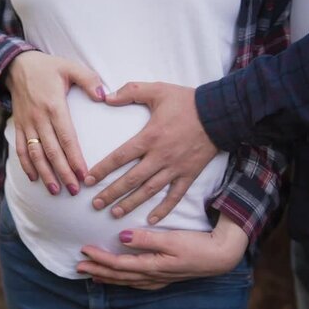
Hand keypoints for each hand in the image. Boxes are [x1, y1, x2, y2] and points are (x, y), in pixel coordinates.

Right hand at [6, 51, 104, 195]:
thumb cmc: (49, 67)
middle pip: (52, 150)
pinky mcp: (19, 125)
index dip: (74, 158)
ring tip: (56, 190)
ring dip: (45, 173)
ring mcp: (27, 123)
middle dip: (63, 172)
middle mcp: (39, 117)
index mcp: (54, 105)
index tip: (84, 174)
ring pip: (35, 153)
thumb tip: (104, 95)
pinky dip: (26, 165)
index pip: (66, 137)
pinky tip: (34, 179)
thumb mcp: (70, 67)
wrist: (16, 64)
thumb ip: (89, 80)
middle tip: (74, 190)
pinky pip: (21, 148)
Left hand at [76, 213, 248, 289]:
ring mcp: (158, 279)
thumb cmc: (197, 245)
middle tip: (78, 266)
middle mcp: (152, 276)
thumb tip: (121, 237)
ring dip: (108, 277)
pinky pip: (136, 281)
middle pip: (118, 276)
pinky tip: (119, 277)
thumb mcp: (172, 239)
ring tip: (92, 274)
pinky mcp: (163, 277)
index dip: (99, 258)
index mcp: (152, 266)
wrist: (219, 256)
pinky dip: (123, 279)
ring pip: (126, 281)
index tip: (84, 249)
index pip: (118, 265)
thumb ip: (146, 239)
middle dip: (97, 270)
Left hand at [85, 82, 217, 222]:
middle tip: (96, 204)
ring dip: (131, 203)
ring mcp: (175, 168)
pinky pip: (175, 195)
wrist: (220, 113)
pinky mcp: (189, 174)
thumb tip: (106, 97)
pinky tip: (151, 219)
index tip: (89, 180)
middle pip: (131, 179)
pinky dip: (164, 209)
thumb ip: (130, 91)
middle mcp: (160, 156)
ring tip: (115, 213)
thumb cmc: (187, 101)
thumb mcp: (158, 89)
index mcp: (149, 137)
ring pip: (149, 191)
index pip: (120, 157)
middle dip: (112, 193)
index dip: (103, 169)